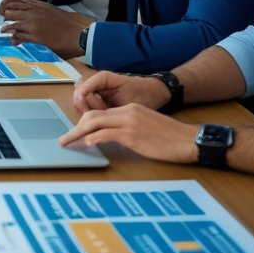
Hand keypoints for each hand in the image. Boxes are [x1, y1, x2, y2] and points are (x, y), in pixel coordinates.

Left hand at [0, 0, 90, 56]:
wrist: (77, 36)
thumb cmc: (66, 24)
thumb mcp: (51, 11)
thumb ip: (39, 10)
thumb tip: (29, 12)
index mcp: (38, 5)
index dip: (5, 4)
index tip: (2, 9)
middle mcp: (34, 13)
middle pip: (10, 11)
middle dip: (4, 17)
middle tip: (4, 21)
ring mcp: (34, 25)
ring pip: (12, 24)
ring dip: (7, 28)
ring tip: (5, 31)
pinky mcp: (35, 37)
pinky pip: (18, 37)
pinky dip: (14, 39)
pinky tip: (14, 41)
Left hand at [59, 103, 198, 163]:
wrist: (188, 140)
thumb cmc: (170, 137)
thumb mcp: (147, 127)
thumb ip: (129, 128)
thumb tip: (112, 137)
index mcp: (130, 109)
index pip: (101, 113)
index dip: (85, 122)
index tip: (75, 132)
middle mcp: (127, 112)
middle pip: (93, 115)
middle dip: (76, 127)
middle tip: (65, 138)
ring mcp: (129, 122)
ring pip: (95, 123)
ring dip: (78, 133)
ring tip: (68, 142)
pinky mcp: (132, 134)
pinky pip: (107, 133)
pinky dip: (93, 138)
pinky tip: (87, 143)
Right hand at [72, 69, 170, 113]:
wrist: (153, 91)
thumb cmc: (144, 96)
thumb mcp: (128, 105)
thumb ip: (109, 111)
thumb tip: (95, 120)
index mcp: (103, 78)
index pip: (82, 92)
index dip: (88, 106)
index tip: (103, 113)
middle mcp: (96, 79)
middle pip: (78, 96)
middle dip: (88, 109)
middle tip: (105, 115)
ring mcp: (95, 85)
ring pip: (80, 100)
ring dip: (89, 111)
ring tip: (106, 115)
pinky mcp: (97, 92)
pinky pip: (85, 102)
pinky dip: (92, 111)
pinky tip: (105, 114)